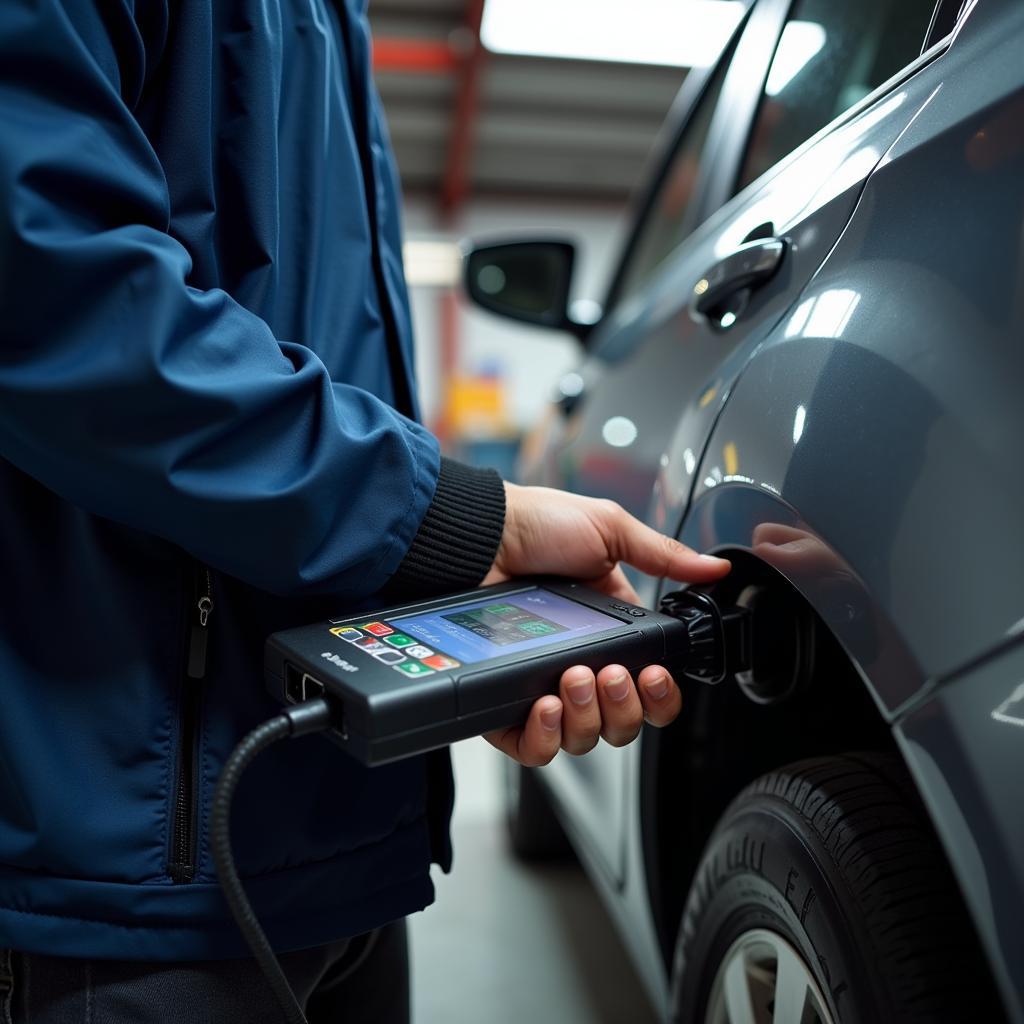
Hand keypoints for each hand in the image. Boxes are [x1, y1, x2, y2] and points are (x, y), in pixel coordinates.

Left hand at [483, 483, 729, 765]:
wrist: (481, 535)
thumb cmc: (537, 526)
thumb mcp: (610, 531)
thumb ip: (663, 556)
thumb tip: (715, 570)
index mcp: (612, 635)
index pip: (649, 689)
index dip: (660, 696)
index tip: (655, 675)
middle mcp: (579, 667)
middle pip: (621, 724)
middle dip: (624, 706)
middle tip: (610, 672)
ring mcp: (542, 688)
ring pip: (582, 739)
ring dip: (587, 716)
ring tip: (574, 676)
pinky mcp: (505, 702)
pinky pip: (533, 747)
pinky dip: (545, 737)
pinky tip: (546, 704)